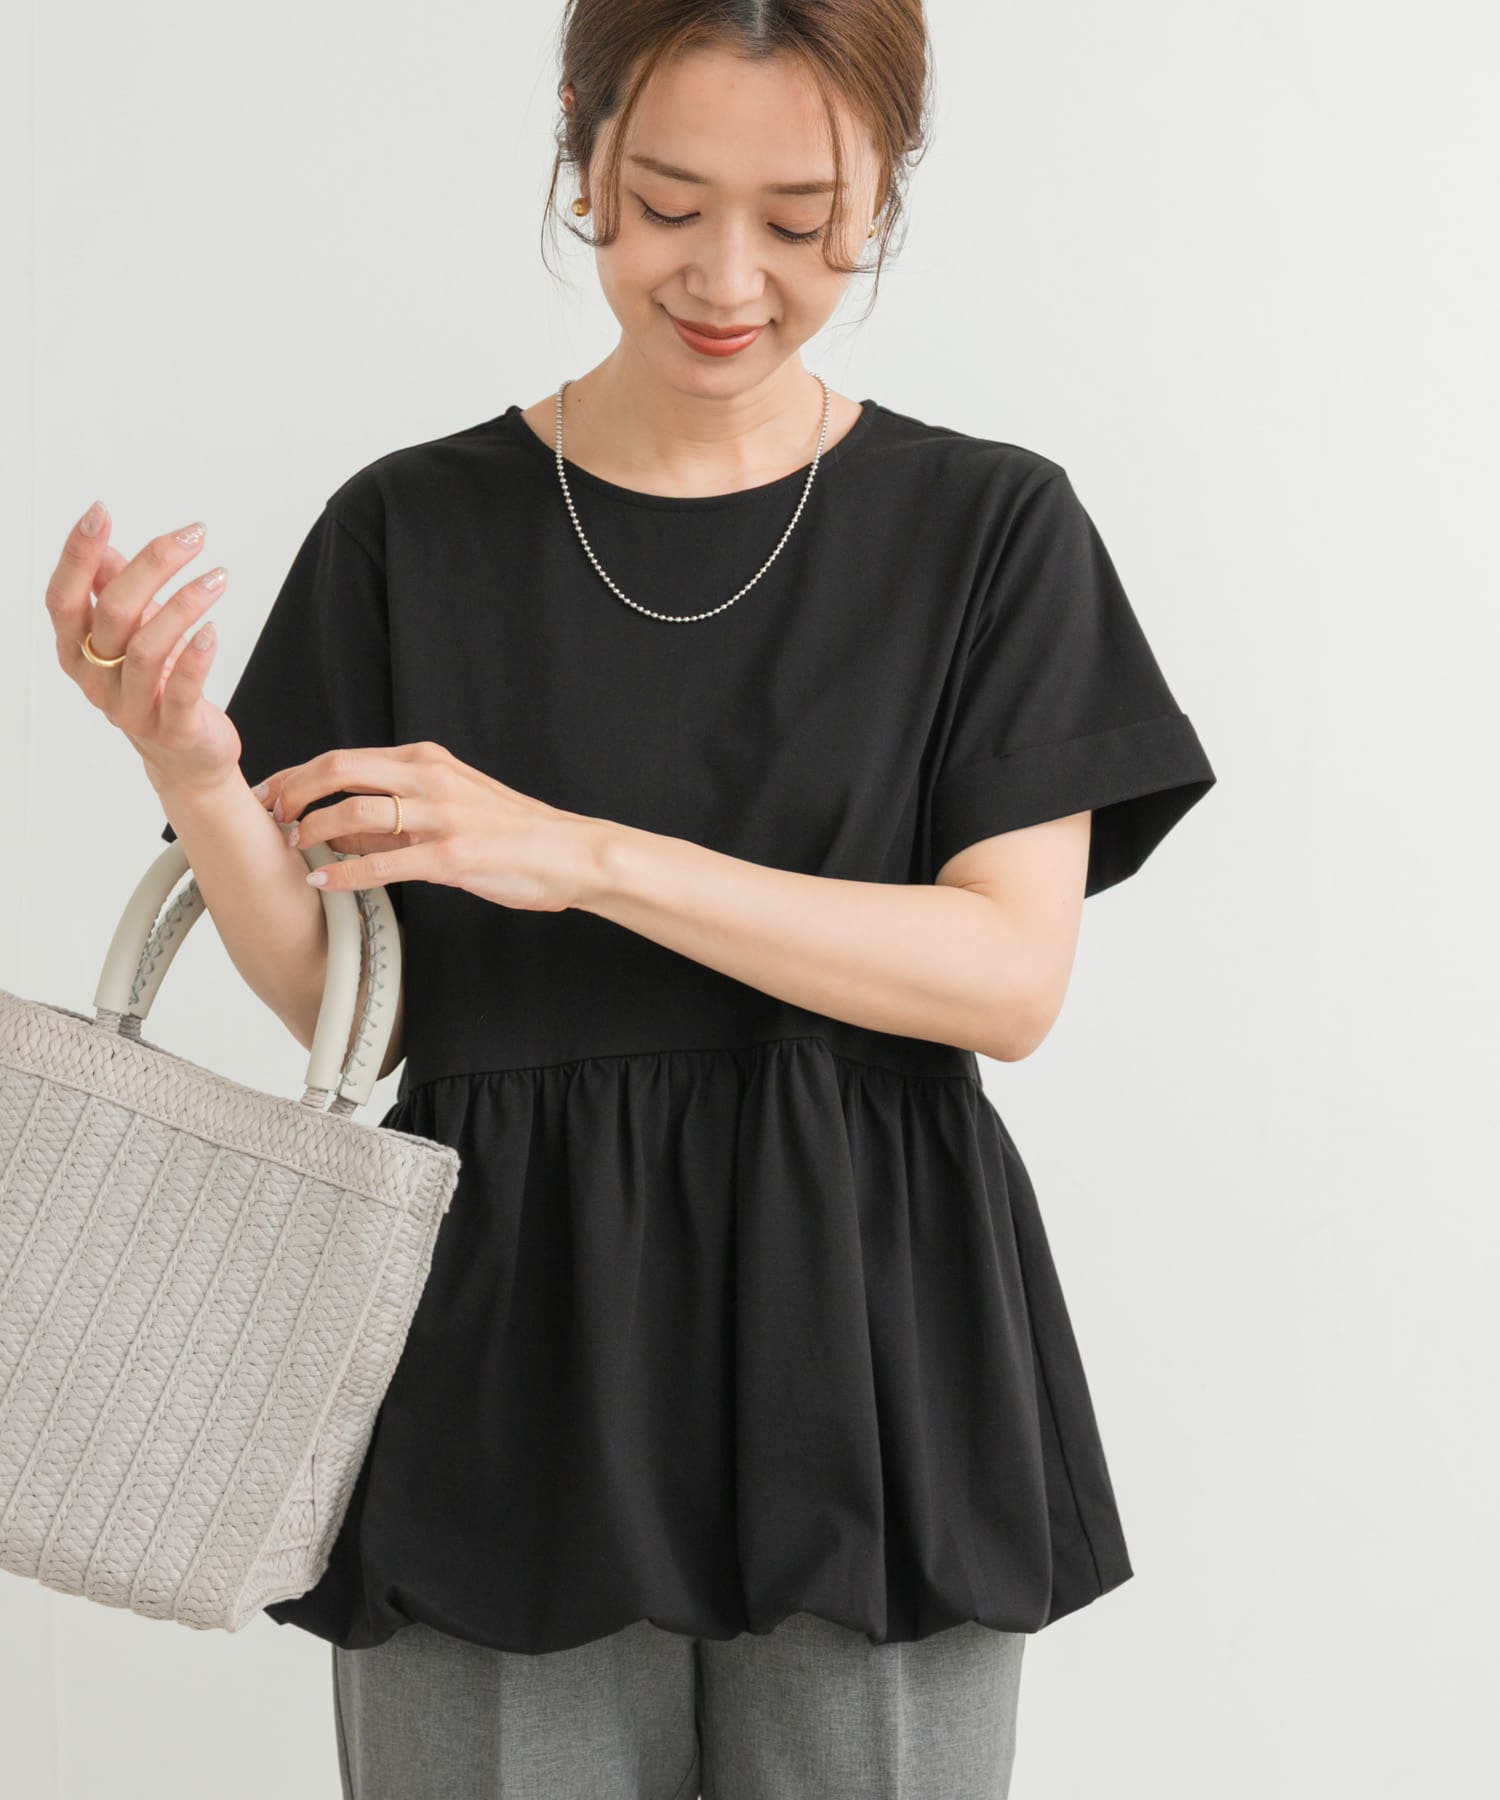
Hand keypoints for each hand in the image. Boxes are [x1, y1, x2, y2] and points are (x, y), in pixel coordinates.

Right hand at [46, 500, 240, 793]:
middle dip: (152, 565)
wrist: (187, 755)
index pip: (64, 598)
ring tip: (217, 576)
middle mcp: (96, 680)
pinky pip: (181, 690)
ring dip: (185, 604)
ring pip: (147, 648)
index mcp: (76, 651)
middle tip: (192, 536)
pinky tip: (213, 628)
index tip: (100, 511)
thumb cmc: (158, 683)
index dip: (76, 554)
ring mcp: (131, 708)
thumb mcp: (133, 632)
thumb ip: (111, 591)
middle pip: (113, 614)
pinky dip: (198, 656)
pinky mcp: (171, 729)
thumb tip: (100, 546)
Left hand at [252, 741, 605, 913]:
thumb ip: (395, 815)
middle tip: (269, 815)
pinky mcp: (452, 856)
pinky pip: (384, 862)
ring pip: (355, 810)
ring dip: (313, 829)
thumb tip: (338, 828)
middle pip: (340, 770)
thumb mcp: (449, 808)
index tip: (268, 793)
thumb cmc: (510, 835)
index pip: (346, 758)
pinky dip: (345, 873)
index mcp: (426, 761)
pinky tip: (323, 883)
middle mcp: (429, 779)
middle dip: (293, 791)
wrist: (569, 853)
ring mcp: (441, 816)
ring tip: (293, 848)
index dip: (298, 775)